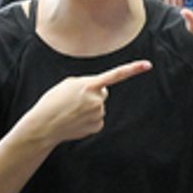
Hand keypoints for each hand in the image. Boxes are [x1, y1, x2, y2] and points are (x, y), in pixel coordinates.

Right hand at [21, 60, 152, 146]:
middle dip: (93, 95)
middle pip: (103, 93)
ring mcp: (99, 114)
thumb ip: (87, 84)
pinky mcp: (97, 126)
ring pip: (100, 107)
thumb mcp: (68, 84)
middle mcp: (97, 99)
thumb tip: (101, 93)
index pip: (116, 75)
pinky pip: (98, 119)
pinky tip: (76, 120)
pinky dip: (89, 119)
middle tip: (75, 100)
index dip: (133, 69)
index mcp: (89, 85)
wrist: (45, 124)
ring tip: (72, 111)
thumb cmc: (53, 101)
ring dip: (89, 107)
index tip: (148, 65)